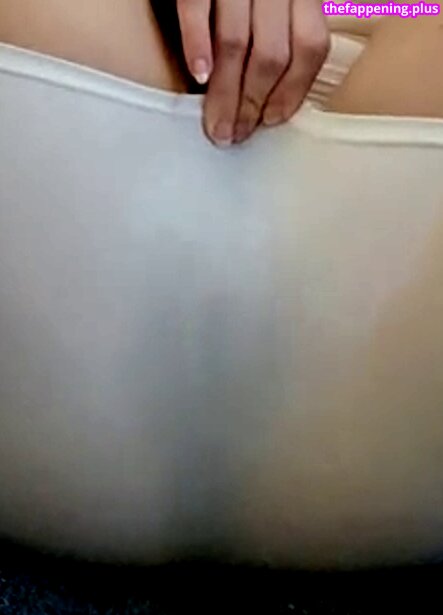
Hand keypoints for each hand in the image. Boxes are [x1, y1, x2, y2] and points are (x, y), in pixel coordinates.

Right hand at [177, 0, 329, 146]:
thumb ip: (282, 27)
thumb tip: (271, 90)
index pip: (310, 48)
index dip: (292, 92)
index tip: (271, 121)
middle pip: (272, 54)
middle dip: (251, 104)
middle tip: (233, 135)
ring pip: (237, 42)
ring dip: (225, 92)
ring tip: (216, 125)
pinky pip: (197, 5)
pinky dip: (196, 42)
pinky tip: (197, 75)